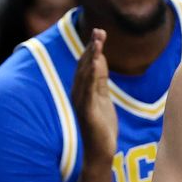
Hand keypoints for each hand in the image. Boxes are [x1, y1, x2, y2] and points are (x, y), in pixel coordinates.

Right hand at [70, 28, 117, 161]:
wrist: (101, 151)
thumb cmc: (102, 126)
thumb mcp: (102, 98)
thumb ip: (100, 80)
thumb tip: (99, 59)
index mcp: (83, 90)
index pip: (87, 65)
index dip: (93, 48)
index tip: (100, 32)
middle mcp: (79, 93)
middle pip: (84, 66)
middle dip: (91, 48)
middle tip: (99, 31)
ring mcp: (81, 102)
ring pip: (85, 75)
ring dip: (91, 58)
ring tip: (98, 42)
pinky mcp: (87, 111)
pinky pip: (88, 90)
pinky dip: (90, 76)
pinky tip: (95, 64)